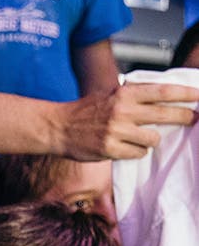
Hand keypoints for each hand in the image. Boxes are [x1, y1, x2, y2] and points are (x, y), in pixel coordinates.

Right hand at [57, 80, 198, 160]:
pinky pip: (137, 153)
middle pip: (164, 114)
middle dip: (184, 117)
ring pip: (152, 138)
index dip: (185, 94)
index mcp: (125, 93)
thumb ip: (135, 96)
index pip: (163, 91)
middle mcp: (123, 110)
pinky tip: (127, 148)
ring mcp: (116, 131)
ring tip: (142, 139)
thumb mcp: (112, 95)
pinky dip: (137, 152)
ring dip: (152, 140)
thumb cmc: (86, 111)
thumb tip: (163, 98)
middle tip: (194, 119)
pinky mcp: (109, 149)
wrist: (59, 127)